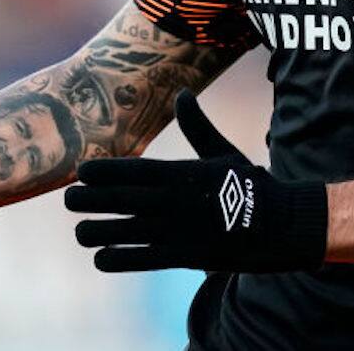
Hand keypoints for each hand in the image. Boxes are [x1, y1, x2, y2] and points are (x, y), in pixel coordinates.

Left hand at [65, 90, 327, 272]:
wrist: (284, 224)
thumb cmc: (248, 185)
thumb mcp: (222, 152)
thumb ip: (196, 125)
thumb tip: (183, 93)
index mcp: (179, 172)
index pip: (131, 169)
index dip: (101, 171)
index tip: (79, 172)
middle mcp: (173, 199)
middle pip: (119, 199)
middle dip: (87, 200)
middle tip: (68, 200)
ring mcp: (178, 229)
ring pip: (124, 231)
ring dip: (97, 232)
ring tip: (81, 232)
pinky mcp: (186, 257)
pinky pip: (143, 259)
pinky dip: (118, 260)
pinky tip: (101, 258)